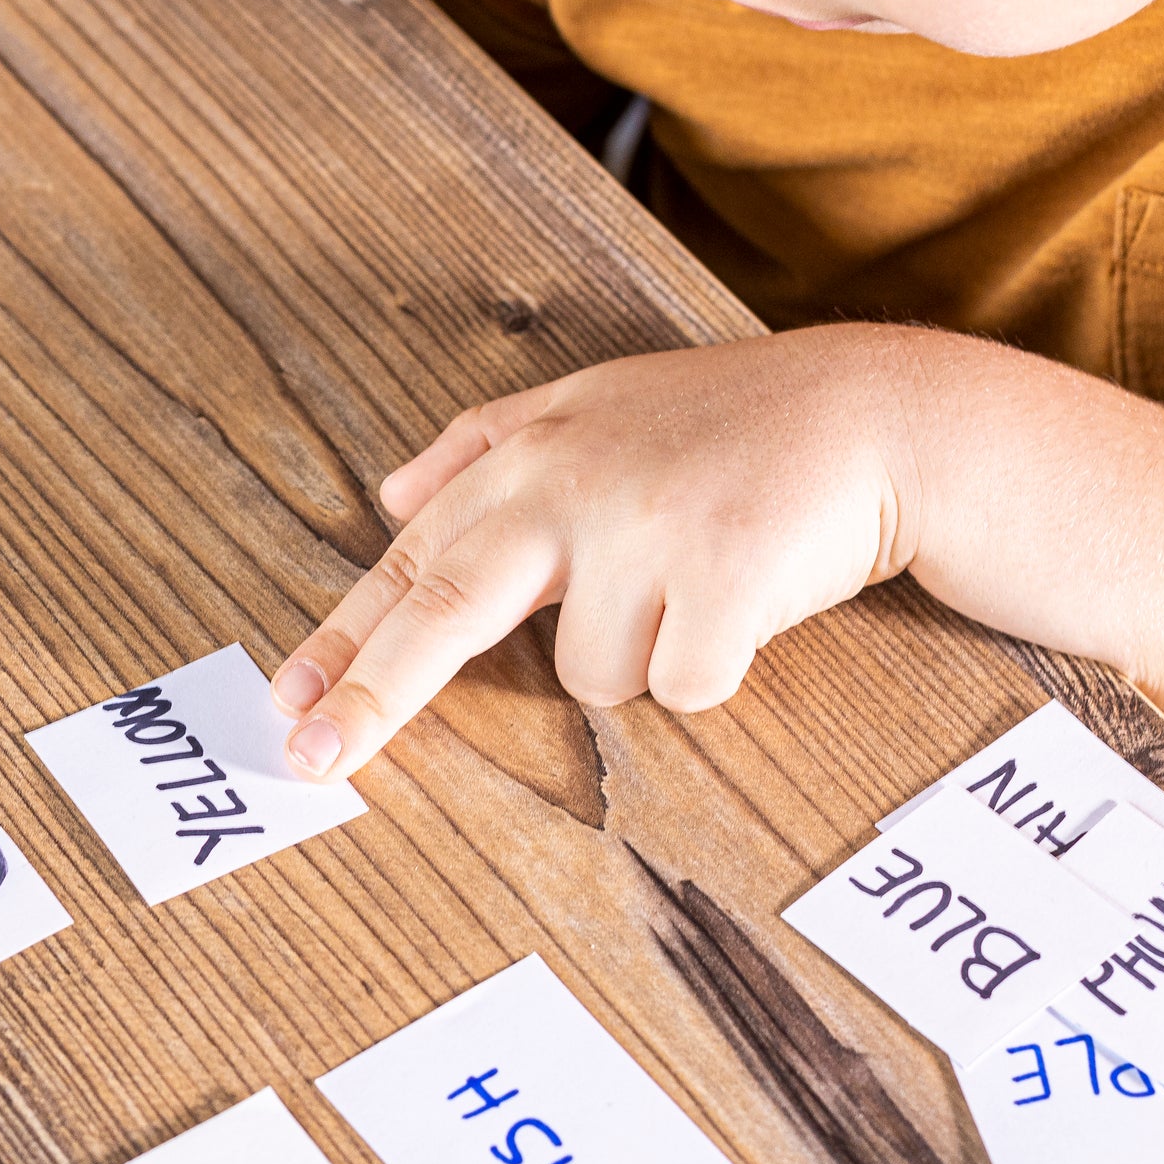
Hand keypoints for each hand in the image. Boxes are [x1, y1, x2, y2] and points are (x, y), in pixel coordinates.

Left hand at [272, 325, 932, 779]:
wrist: (877, 414)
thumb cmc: (729, 423)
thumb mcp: (595, 403)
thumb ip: (482, 445)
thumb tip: (387, 498)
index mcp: (529, 454)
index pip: (413, 557)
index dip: (345, 635)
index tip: (285, 700)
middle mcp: (570, 485)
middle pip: (445, 608)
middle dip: (374, 694)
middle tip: (312, 761)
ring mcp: (645, 528)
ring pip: (594, 676)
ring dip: (644, 653)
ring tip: (696, 579)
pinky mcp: (720, 573)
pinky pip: (681, 687)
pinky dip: (713, 666)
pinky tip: (747, 598)